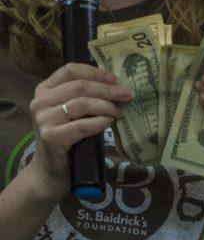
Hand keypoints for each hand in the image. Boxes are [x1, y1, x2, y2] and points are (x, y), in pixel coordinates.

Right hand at [26, 63, 130, 195]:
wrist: (51, 169)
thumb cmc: (67, 138)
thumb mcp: (72, 113)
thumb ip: (85, 97)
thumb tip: (117, 86)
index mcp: (44, 90)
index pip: (70, 70)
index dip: (95, 72)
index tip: (115, 80)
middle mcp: (40, 102)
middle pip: (80, 86)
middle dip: (108, 90)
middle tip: (127, 96)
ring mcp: (43, 119)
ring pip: (82, 103)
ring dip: (107, 106)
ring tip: (119, 113)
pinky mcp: (51, 137)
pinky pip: (82, 125)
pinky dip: (100, 122)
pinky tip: (110, 122)